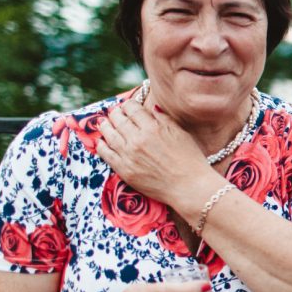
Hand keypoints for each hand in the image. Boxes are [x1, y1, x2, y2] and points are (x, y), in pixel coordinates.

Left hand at [95, 101, 209, 203]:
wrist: (189, 187)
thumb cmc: (190, 160)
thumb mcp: (181, 134)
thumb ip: (164, 119)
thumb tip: (152, 108)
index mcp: (153, 128)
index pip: (132, 108)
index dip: (128, 104)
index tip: (128, 106)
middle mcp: (137, 139)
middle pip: (118, 119)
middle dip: (115, 113)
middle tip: (115, 112)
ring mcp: (128, 155)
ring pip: (109, 134)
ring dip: (105, 126)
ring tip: (104, 123)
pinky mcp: (124, 170)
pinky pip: (106, 154)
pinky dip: (101, 145)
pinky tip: (101, 142)